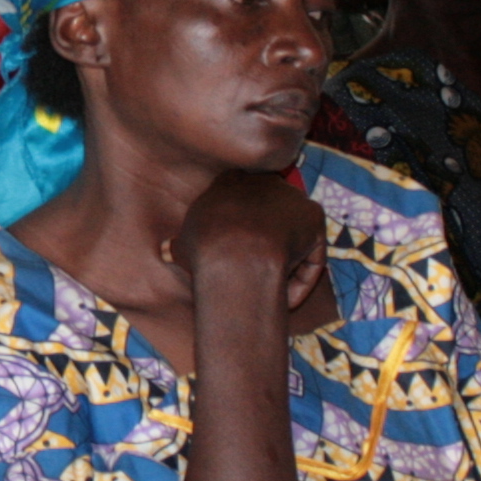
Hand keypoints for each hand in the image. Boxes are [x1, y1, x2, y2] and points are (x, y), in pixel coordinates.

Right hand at [170, 169, 328, 314]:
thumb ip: (181, 245)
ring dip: (286, 266)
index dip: (238, 233)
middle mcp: (262, 180)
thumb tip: (167, 251)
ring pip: (292, 235)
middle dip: (266, 245)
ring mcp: (292, 195)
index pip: (239, 202)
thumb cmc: (204, 249)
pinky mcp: (314, 215)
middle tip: (258, 278)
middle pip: (269, 214)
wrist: (236, 252)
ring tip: (272, 297)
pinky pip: (311, 250)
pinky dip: (302, 277)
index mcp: (229, 180)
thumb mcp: (182, 245)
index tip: (234, 259)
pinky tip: (287, 300)